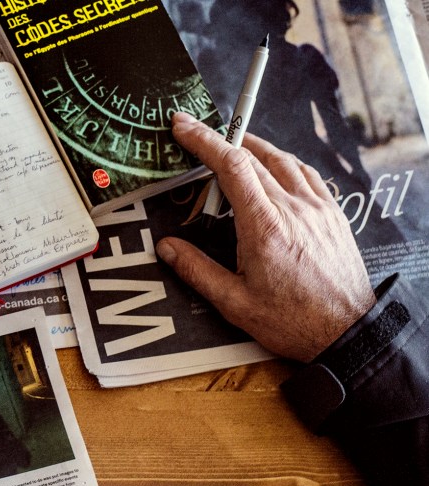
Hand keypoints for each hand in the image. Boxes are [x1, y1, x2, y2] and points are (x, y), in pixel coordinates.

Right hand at [156, 112, 375, 362]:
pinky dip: (282, 162)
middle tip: (195, 138)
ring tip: (230, 147)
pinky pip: (305, 173)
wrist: (347, 331)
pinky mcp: (332, 214)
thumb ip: (197, 270)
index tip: (182, 126)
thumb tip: (167, 247)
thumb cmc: (293, 321)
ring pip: (281, 159)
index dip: (203, 140)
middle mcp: (293, 208)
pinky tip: (273, 167)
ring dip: (252, 147)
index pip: (230, 166)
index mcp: (264, 227)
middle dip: (219, 141)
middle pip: (252, 156)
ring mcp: (316, 208)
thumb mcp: (234, 302)